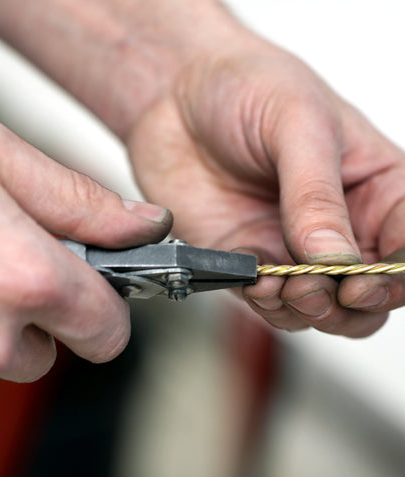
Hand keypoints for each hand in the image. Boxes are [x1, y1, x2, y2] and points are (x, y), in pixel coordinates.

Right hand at [0, 118, 171, 380]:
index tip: (85, 283)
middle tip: (17, 268)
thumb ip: (79, 201)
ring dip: (5, 322)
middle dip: (49, 317)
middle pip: (58, 352)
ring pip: (13, 356)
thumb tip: (145, 227)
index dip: (100, 306)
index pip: (108, 334)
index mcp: (25, 281)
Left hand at [126, 40, 404, 337]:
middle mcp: (339, 225)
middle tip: (328, 289)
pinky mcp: (250, 261)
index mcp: (374, 185)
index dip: (397, 275)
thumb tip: (334, 257)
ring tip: (289, 286)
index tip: (368, 279)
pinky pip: (268, 302)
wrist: (174, 95)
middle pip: (369, 292)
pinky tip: (256, 282)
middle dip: (353, 303)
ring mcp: (292, 247)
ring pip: (321, 309)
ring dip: (308, 309)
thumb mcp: (297, 123)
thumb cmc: (246, 86)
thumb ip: (316, 194)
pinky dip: (267, 304)